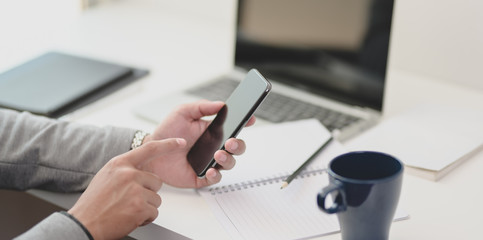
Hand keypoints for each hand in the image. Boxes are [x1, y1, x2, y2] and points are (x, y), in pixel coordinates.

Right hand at [68, 138, 185, 239]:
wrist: (83, 224)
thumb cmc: (94, 203)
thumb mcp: (107, 176)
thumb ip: (125, 170)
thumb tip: (142, 170)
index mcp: (120, 164)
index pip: (149, 149)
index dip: (168, 144)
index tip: (181, 142)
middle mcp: (129, 174)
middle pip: (156, 182)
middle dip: (148, 193)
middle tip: (129, 201)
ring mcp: (135, 190)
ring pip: (156, 199)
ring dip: (146, 207)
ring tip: (126, 210)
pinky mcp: (139, 208)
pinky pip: (154, 213)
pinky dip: (145, 219)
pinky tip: (129, 218)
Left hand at [142, 100, 255, 187]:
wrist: (151, 151)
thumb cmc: (167, 132)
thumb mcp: (183, 112)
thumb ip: (202, 107)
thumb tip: (221, 104)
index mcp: (214, 131)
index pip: (234, 127)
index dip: (245, 123)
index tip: (250, 119)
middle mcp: (215, 147)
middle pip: (237, 148)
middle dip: (239, 145)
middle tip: (231, 141)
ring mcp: (209, 162)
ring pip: (229, 164)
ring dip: (228, 159)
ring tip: (218, 154)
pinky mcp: (201, 177)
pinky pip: (214, 179)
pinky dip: (215, 175)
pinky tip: (210, 169)